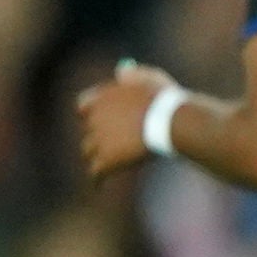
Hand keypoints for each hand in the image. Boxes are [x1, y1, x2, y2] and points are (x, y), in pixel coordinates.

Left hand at [77, 61, 171, 180]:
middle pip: (88, 131)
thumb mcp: (149, 78)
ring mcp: (98, 141)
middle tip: (109, 145)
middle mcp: (93, 119)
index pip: (83, 107)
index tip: (99, 120)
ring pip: (89, 152)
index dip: (91, 115)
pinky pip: (96, 173)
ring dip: (97, 156)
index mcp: (100, 98)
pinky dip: (98, 178)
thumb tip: (122, 71)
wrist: (173, 123)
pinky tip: (100, 185)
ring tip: (107, 164)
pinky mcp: (106, 161)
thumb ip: (133, 75)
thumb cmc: (167, 99)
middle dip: (97, 137)